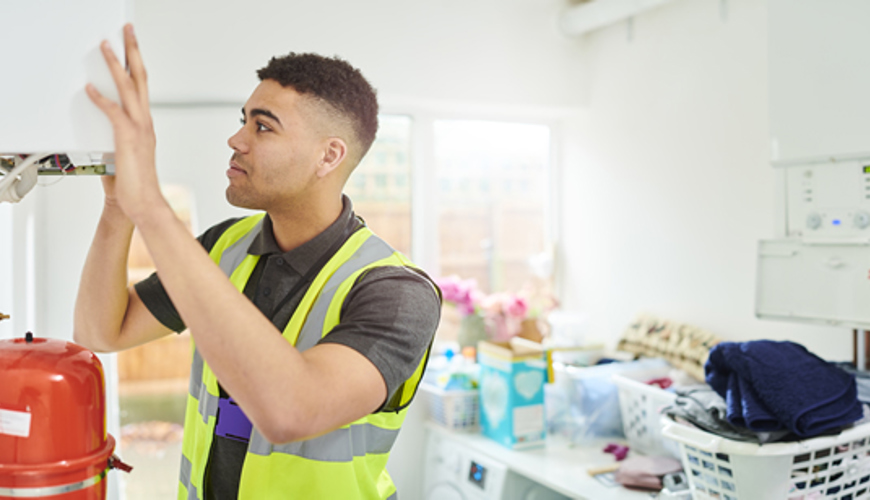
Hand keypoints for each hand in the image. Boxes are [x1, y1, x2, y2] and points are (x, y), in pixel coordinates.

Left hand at [86, 24, 163, 221]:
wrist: (144, 203)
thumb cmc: (136, 184)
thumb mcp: (126, 154)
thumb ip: (118, 137)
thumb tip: (106, 128)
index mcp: (146, 126)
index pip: (142, 88)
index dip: (137, 65)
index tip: (132, 47)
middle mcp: (146, 123)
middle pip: (140, 79)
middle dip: (133, 52)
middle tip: (128, 32)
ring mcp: (139, 129)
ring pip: (128, 89)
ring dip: (116, 65)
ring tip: (108, 47)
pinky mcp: (127, 138)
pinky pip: (113, 112)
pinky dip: (100, 99)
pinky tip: (90, 89)